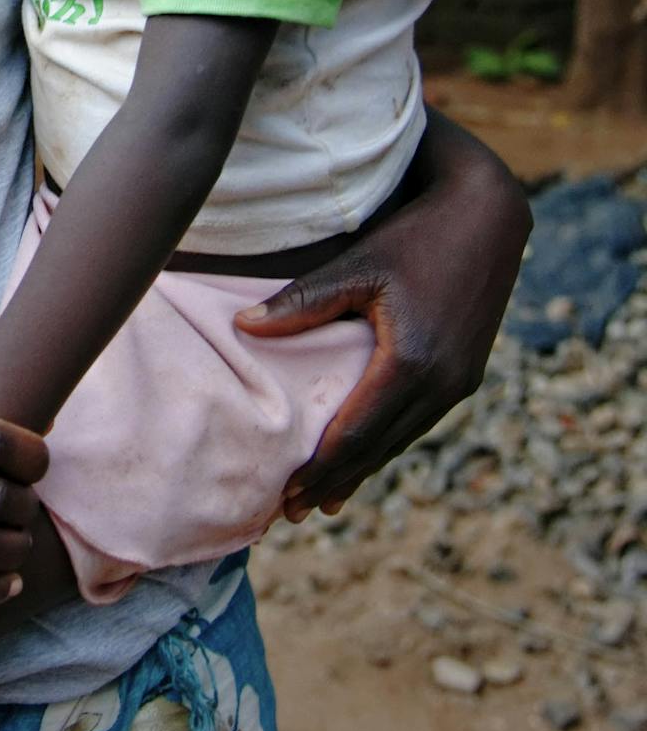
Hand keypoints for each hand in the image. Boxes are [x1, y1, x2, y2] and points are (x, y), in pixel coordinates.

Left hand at [237, 110, 529, 519]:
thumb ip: (301, 302)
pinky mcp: (465, 374)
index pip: (356, 433)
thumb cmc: (413, 237)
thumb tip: (243, 327)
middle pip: (379, 448)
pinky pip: (417, 421)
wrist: (487, 219)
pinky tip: (365, 451)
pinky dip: (386, 441)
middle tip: (293, 510)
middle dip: (337, 481)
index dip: (321, 468)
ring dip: (363, 467)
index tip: (286, 495)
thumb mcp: (356, 267)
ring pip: (401, 439)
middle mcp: (441, 384)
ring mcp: (459, 383)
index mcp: (410, 363)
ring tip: (323, 495)